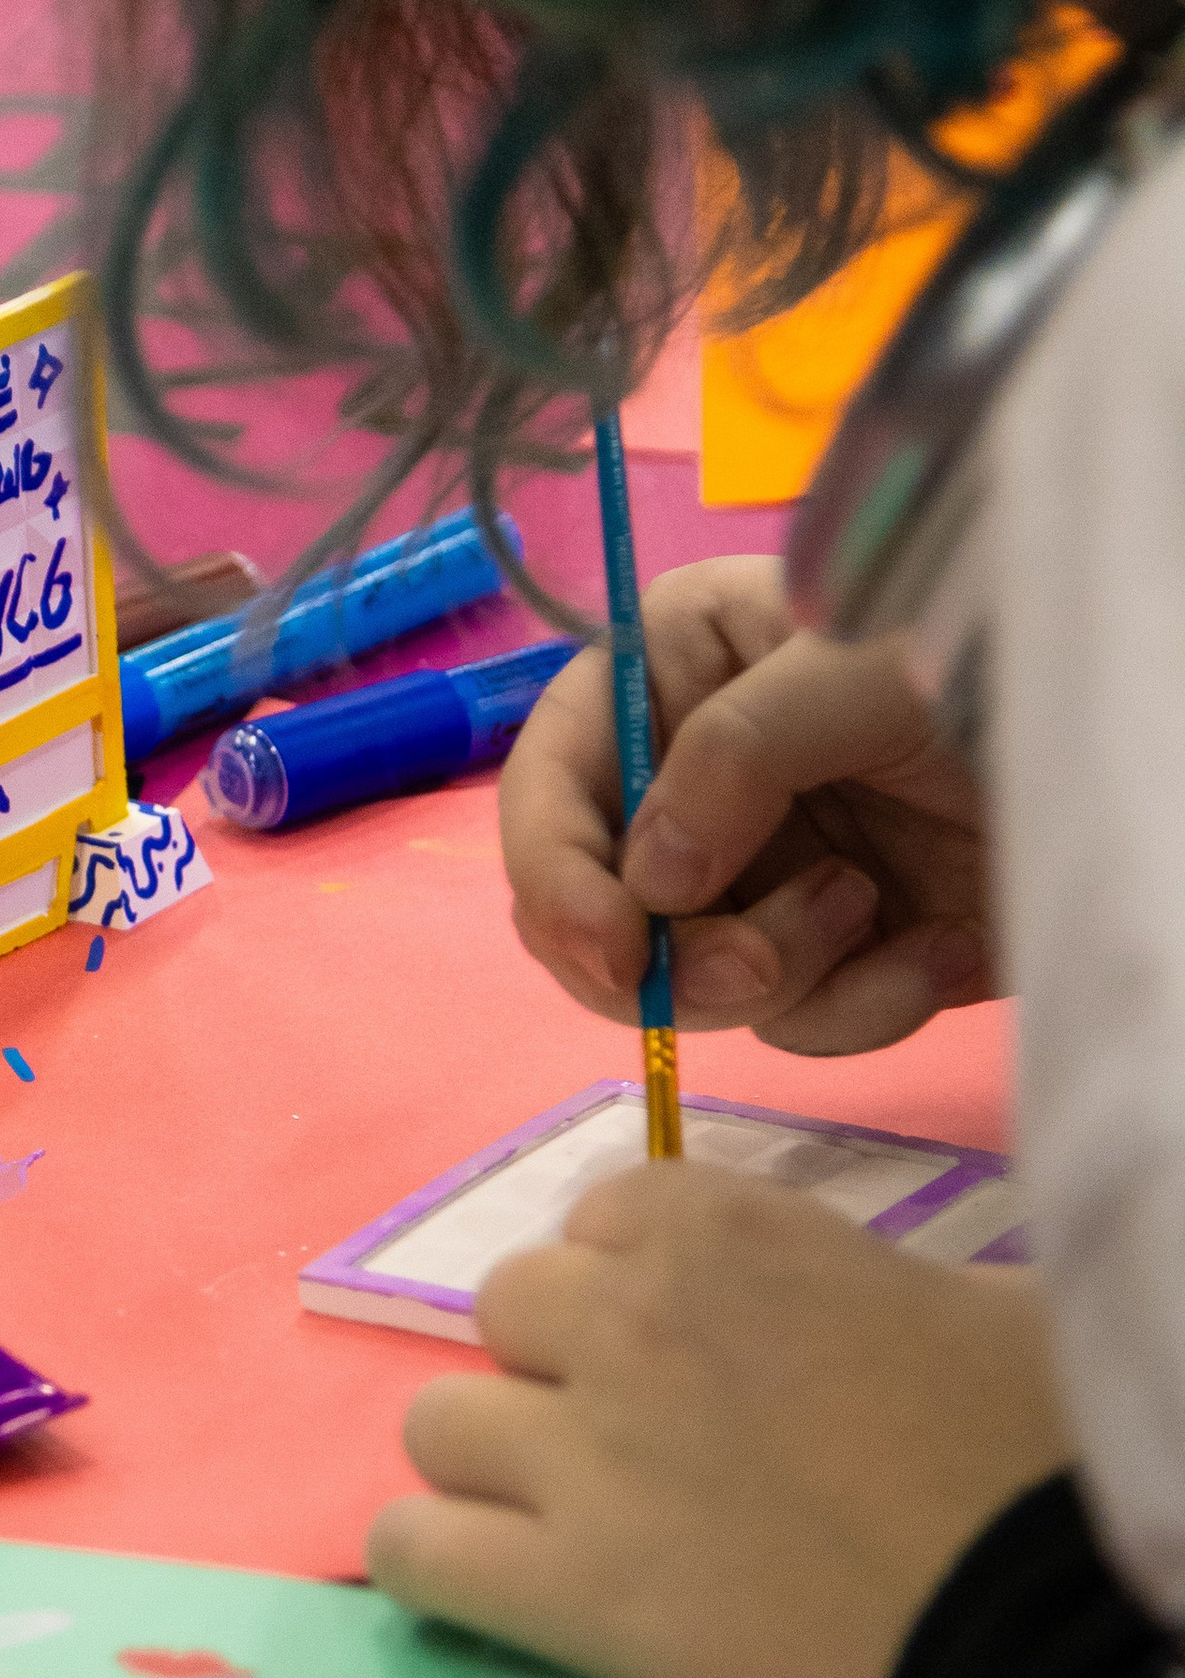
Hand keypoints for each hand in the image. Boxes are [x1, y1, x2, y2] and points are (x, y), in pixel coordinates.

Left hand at [366, 1170, 1073, 1677]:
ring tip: (572, 1523)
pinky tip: (503, 1589)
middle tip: (639, 1438)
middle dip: (559, 1365)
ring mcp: (578, 1455)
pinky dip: (436, 1566)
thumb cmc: (1033, 1450)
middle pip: (505, 1309)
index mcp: (722, 1228)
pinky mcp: (559, 1588)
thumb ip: (856, 1277)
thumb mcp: (972, 1299)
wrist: (1030, 1620)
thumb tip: (844, 1302)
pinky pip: (409, 1551)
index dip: (635, 1278)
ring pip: (438, 1424)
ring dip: (494, 1466)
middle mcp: (626, 1321)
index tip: (692, 1342)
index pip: (600, 1212)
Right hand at [499, 552, 992, 1053]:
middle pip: (599, 911)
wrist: (1135, 740)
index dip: (555, 875)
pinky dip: (865, 1003)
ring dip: (782, 970)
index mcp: (673, 673)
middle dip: (669, 956)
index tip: (610, 949)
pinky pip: (797, 1020)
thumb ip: (733, 757)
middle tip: (750, 968)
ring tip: (876, 912)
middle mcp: (698, 779)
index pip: (550, 785)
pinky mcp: (839, 950)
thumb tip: (649, 886)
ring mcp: (766, 870)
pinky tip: (940, 951)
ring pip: (694, 982)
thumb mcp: (856, 670)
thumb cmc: (995, 656)